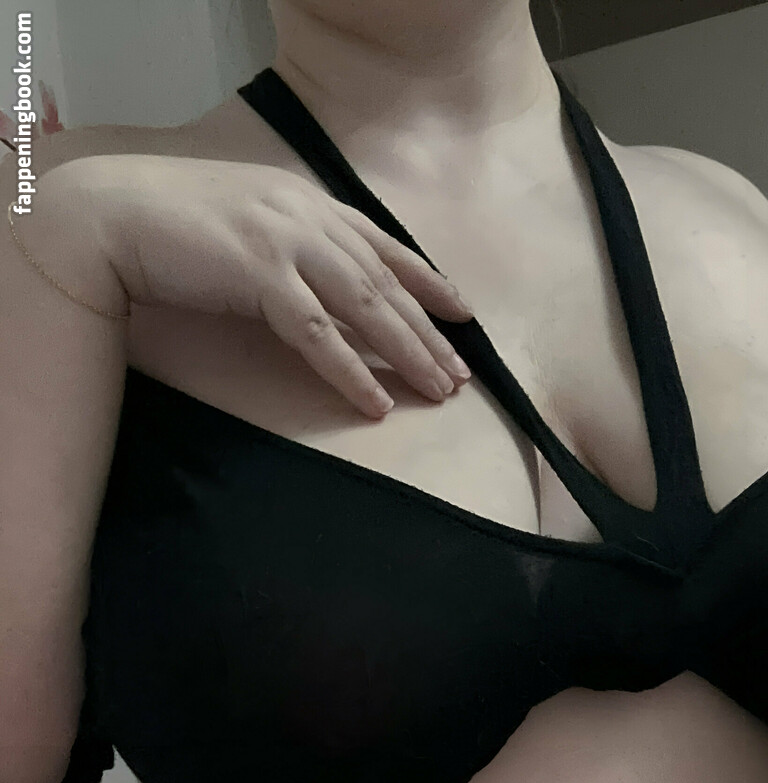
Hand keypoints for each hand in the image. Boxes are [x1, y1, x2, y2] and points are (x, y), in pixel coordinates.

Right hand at [41, 152, 475, 416]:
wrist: (112, 214)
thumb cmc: (169, 225)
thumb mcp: (244, 225)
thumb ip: (287, 247)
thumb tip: (316, 287)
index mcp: (304, 202)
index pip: (382, 244)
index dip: (427, 279)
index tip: (461, 312)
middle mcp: (305, 216)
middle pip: (385, 282)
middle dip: (429, 331)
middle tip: (462, 374)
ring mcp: (285, 242)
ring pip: (366, 306)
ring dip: (407, 353)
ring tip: (439, 392)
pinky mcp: (261, 274)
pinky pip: (319, 333)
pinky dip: (351, 370)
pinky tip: (376, 402)